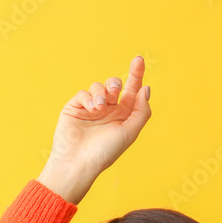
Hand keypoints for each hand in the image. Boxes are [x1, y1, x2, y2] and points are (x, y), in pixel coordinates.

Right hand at [38, 56, 150, 201]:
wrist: (78, 162)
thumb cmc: (106, 152)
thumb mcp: (130, 132)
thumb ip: (141, 111)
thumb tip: (145, 89)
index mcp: (124, 116)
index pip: (132, 91)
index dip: (136, 75)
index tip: (139, 60)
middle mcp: (109, 110)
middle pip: (115, 85)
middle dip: (116, 83)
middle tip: (115, 90)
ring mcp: (92, 108)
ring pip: (99, 87)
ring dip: (101, 93)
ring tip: (99, 107)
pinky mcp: (75, 107)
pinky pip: (84, 93)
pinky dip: (88, 97)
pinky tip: (91, 108)